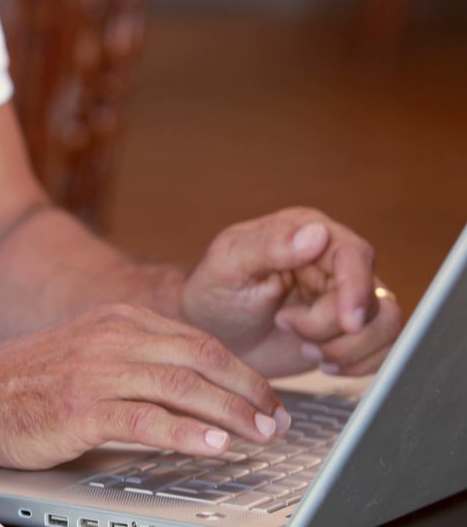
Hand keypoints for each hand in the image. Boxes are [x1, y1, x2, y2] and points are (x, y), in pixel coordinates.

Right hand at [0, 304, 290, 469]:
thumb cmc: (27, 383)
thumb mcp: (87, 354)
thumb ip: (134, 362)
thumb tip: (189, 387)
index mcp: (117, 320)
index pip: (197, 340)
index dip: (240, 371)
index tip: (267, 397)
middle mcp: (111, 337)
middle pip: (199, 358)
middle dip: (247, 391)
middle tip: (277, 419)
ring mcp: (96, 370)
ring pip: (181, 386)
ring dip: (229, 412)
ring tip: (260, 434)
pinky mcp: (81, 406)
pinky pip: (146, 419)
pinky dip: (186, 433)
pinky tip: (213, 445)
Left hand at [181, 207, 402, 377]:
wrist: (210, 336)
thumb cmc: (213, 294)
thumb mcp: (228, 265)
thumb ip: (268, 246)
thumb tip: (315, 234)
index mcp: (308, 232)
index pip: (355, 255)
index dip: (357, 289)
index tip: (346, 322)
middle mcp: (334, 262)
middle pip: (371, 298)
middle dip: (331, 327)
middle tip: (285, 326)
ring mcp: (346, 297)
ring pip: (386, 325)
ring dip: (347, 348)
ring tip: (304, 347)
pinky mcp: (350, 331)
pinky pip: (384, 349)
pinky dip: (358, 364)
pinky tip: (322, 362)